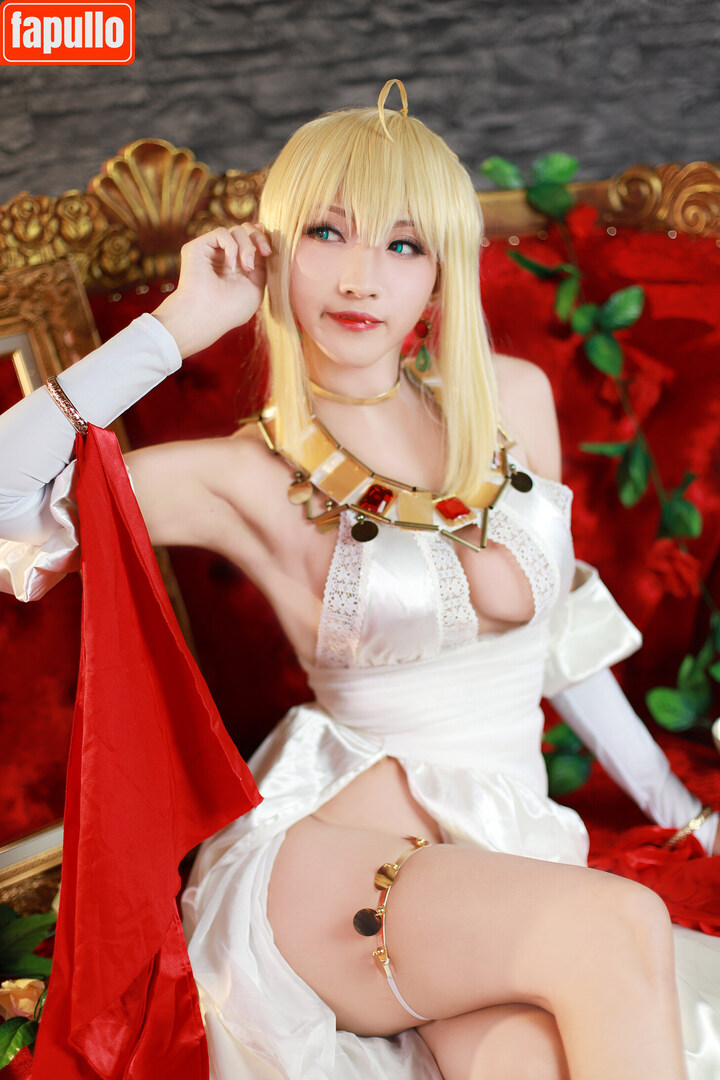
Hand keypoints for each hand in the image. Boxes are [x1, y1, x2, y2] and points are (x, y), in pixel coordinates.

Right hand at [152, 224, 271, 357]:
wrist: (208, 315)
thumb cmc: (231, 309)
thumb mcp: (256, 288)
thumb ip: (261, 266)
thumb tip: (261, 246)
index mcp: (237, 266)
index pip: (251, 241)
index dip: (261, 238)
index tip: (268, 251)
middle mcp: (224, 257)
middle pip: (245, 230)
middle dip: (258, 237)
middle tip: (265, 252)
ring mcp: (211, 251)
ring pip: (236, 230)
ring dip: (247, 247)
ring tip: (246, 267)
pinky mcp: (198, 247)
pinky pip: (221, 232)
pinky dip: (231, 246)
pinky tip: (229, 265)